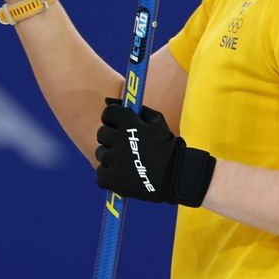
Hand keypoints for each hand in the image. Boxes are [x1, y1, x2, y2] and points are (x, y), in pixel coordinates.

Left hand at [93, 101, 215, 206]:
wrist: (177, 177)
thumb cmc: (168, 147)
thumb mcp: (157, 122)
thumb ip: (135, 109)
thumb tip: (107, 100)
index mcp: (130, 124)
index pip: (108, 113)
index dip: (113, 118)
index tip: (118, 124)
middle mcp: (119, 140)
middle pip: (101, 133)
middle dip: (111, 137)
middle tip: (125, 145)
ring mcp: (114, 160)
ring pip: (101, 153)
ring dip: (111, 156)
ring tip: (128, 162)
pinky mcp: (111, 179)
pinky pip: (101, 173)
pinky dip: (110, 175)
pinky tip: (124, 175)